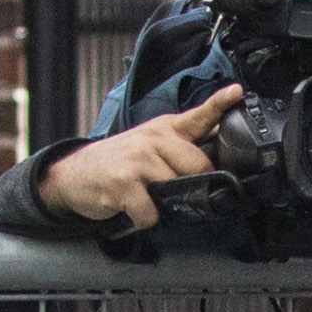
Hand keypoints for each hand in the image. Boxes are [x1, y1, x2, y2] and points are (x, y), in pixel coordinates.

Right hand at [39, 86, 241, 235]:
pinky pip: (152, 213)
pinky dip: (144, 219)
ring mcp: (138, 159)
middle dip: (193, 185)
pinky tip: (131, 206)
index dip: (219, 104)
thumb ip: (183, 147)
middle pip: (199, 166)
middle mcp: (153, 138)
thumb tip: (218, 144)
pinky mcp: (124, 182)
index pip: (198, 115)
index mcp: (164, 129)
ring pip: (178, 190)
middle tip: (166, 186)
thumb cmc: (119, 163)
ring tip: (144, 194)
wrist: (74, 174)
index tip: (237, 92)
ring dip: (164, 203)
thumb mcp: (151, 145)